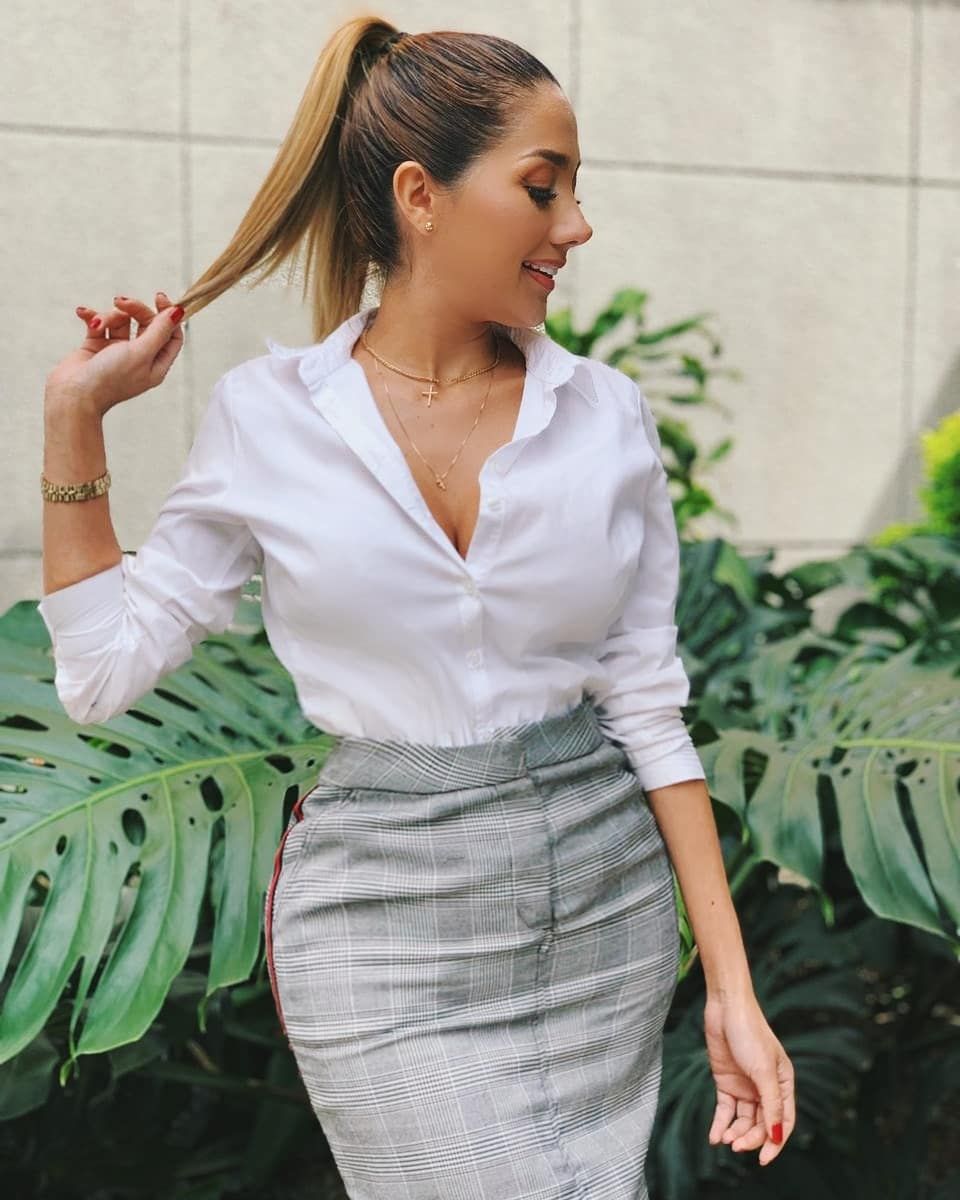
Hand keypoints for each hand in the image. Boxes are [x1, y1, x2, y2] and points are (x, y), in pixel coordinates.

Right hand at [45, 291, 185, 418]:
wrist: (73, 394)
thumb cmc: (110, 378)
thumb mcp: (141, 352)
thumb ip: (159, 331)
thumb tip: (178, 312)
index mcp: (156, 364)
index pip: (171, 335)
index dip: (168, 315)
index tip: (159, 297)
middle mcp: (139, 358)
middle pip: (146, 323)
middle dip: (135, 309)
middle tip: (120, 302)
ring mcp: (117, 352)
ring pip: (121, 321)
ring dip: (109, 317)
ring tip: (98, 325)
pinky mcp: (96, 347)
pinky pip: (99, 324)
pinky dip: (92, 317)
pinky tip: (83, 313)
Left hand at [703, 992, 795, 1165]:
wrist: (725, 1007)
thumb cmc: (750, 1033)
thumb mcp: (763, 1071)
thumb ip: (771, 1104)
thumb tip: (775, 1136)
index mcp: (783, 1083)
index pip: (783, 1121)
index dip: (775, 1142)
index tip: (764, 1159)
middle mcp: (765, 1088)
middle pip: (762, 1123)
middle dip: (751, 1137)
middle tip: (736, 1145)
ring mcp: (746, 1085)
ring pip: (744, 1119)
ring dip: (735, 1132)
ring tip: (725, 1139)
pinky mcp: (726, 1082)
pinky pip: (726, 1110)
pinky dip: (721, 1123)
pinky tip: (715, 1136)